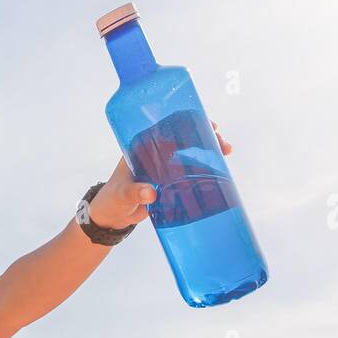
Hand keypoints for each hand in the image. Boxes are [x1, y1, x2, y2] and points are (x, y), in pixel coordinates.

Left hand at [87, 120, 231, 228]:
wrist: (112, 217)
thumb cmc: (111, 200)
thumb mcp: (122, 195)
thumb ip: (134, 193)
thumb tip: (150, 193)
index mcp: (140, 146)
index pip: (166, 125)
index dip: (187, 120)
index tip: (205, 124)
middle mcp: (154, 151)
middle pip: (183, 134)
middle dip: (204, 133)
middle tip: (221, 143)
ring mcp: (164, 164)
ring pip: (190, 150)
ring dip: (208, 148)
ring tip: (226, 152)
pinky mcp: (170, 179)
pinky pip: (190, 168)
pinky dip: (205, 166)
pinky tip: (219, 169)